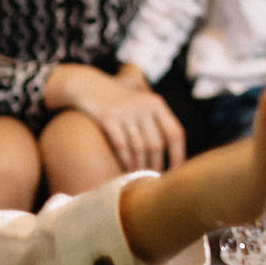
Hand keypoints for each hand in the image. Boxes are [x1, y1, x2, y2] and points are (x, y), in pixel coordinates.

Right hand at [54, 64, 184, 172]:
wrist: (87, 85)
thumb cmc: (117, 100)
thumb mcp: (140, 103)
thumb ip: (156, 122)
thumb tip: (173, 153)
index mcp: (156, 103)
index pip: (174, 133)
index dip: (178, 155)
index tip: (176, 172)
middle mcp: (143, 105)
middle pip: (156, 144)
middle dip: (156, 165)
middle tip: (153, 178)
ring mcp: (125, 111)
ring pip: (139, 147)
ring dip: (139, 166)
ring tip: (138, 175)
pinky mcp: (107, 117)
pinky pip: (121, 145)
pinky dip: (125, 160)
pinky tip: (126, 168)